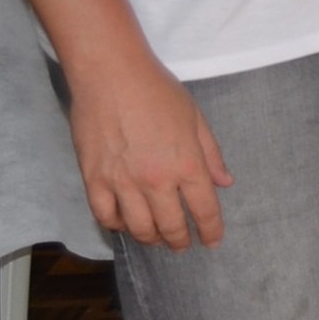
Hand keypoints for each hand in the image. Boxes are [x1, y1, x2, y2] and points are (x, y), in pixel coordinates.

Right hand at [67, 52, 232, 248]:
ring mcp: (122, 182)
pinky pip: (105, 215)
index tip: (213, 241)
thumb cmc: (158, 91)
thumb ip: (211, 154)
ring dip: (151, 238)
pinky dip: (116, 225)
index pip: (204, 210)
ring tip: (157, 237)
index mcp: (187, 164)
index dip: (211, 231)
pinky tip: (124, 223)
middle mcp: (156, 180)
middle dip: (180, 241)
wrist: (111, 74)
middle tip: (183, 244)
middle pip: (171, 226)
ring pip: (138, 228)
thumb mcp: (196, 119)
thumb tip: (225, 182)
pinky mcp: (93, 178)